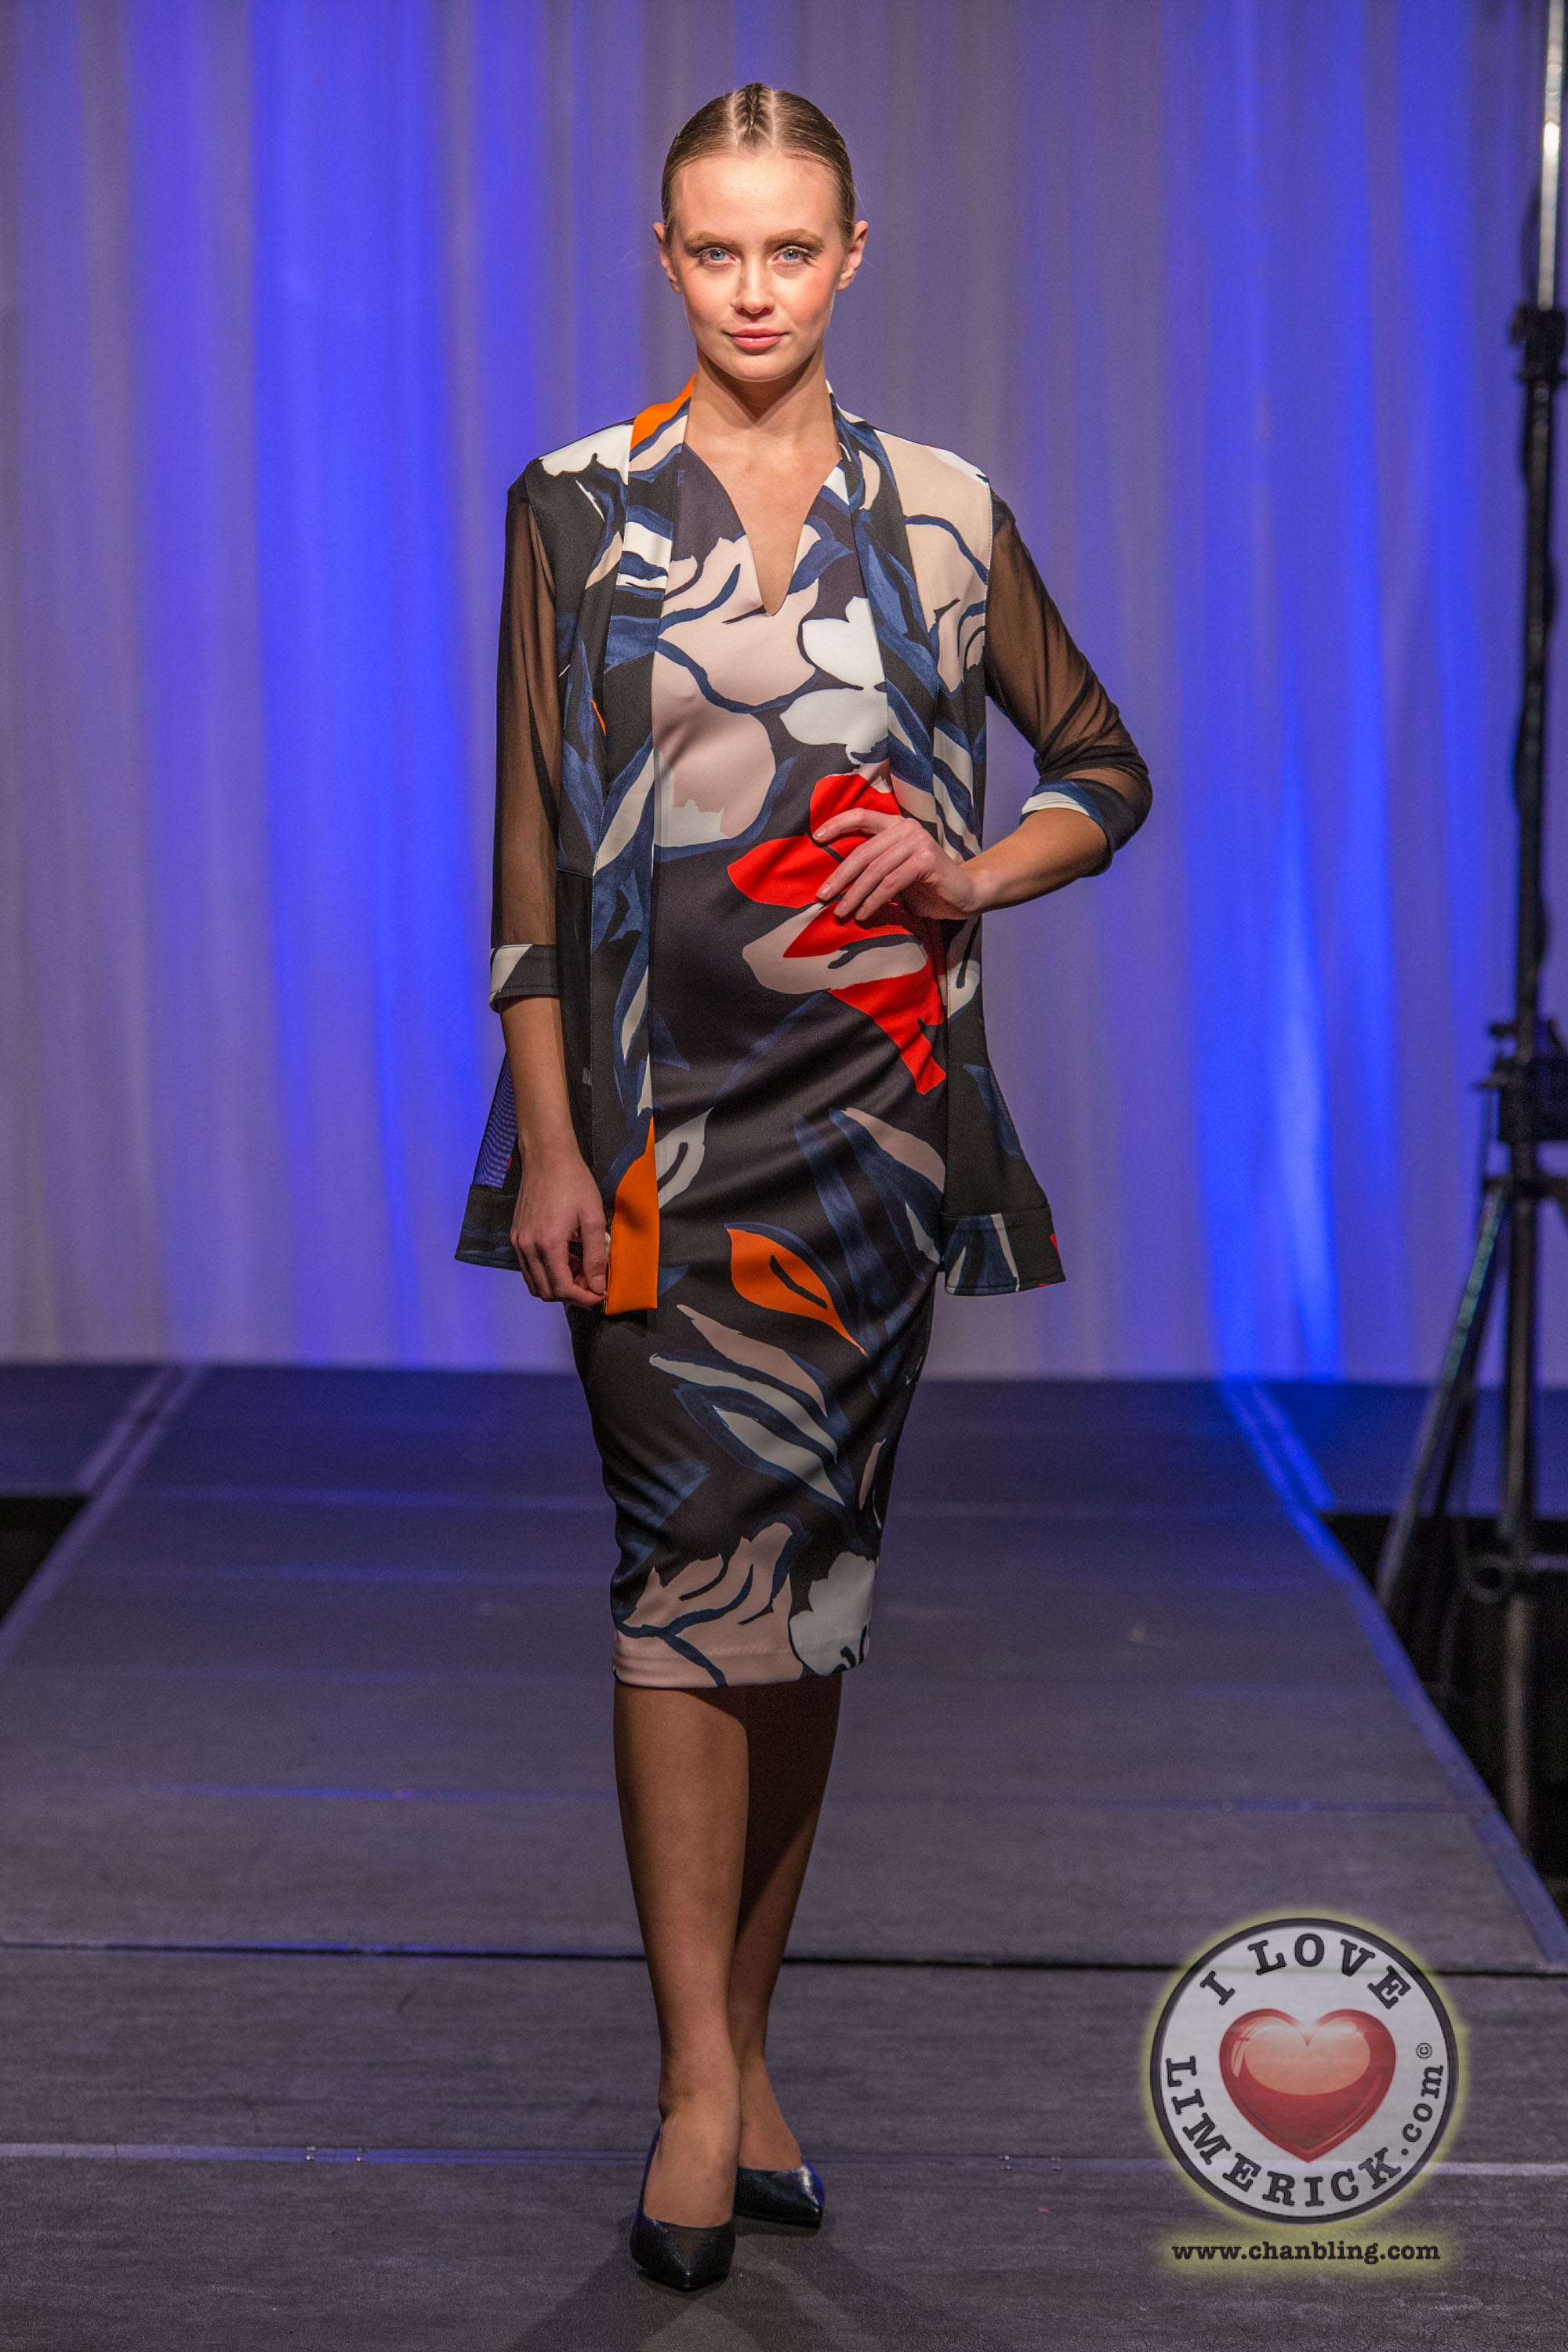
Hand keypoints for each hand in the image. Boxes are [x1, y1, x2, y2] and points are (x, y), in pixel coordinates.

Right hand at [510, 1145, 607, 1305]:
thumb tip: (597, 1286)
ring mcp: (519, 1242)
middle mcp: (527, 1247)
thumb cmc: (572, 1182)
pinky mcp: (517, 1236)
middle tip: (592, 1282)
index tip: (600, 1293)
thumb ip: (596, 1256)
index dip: (584, 1297)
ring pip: (536, 1283)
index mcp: (547, 1244)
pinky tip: (567, 1256)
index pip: (562, 1289)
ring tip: (581, 1268)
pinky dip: (548, 1271)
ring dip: (559, 1284)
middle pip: (546, 1291)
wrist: (547, 1157)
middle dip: (572, 1293)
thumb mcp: (593, 1218)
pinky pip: (529, 1267)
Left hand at [812, 805, 978, 922]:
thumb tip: (834, 882)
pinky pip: (891, 883)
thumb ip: (873, 867)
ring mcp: (918, 842)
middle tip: (822, 896)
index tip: (815, 839)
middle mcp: (906, 829)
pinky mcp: (927, 861)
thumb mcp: (894, 872)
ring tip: (841, 913)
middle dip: (839, 877)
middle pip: (863, 852)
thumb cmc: (927, 886)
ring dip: (854, 895)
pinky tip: (864, 915)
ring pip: (875, 870)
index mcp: (896, 825)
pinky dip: (874, 901)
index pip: (861, 816)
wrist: (965, 894)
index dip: (837, 824)